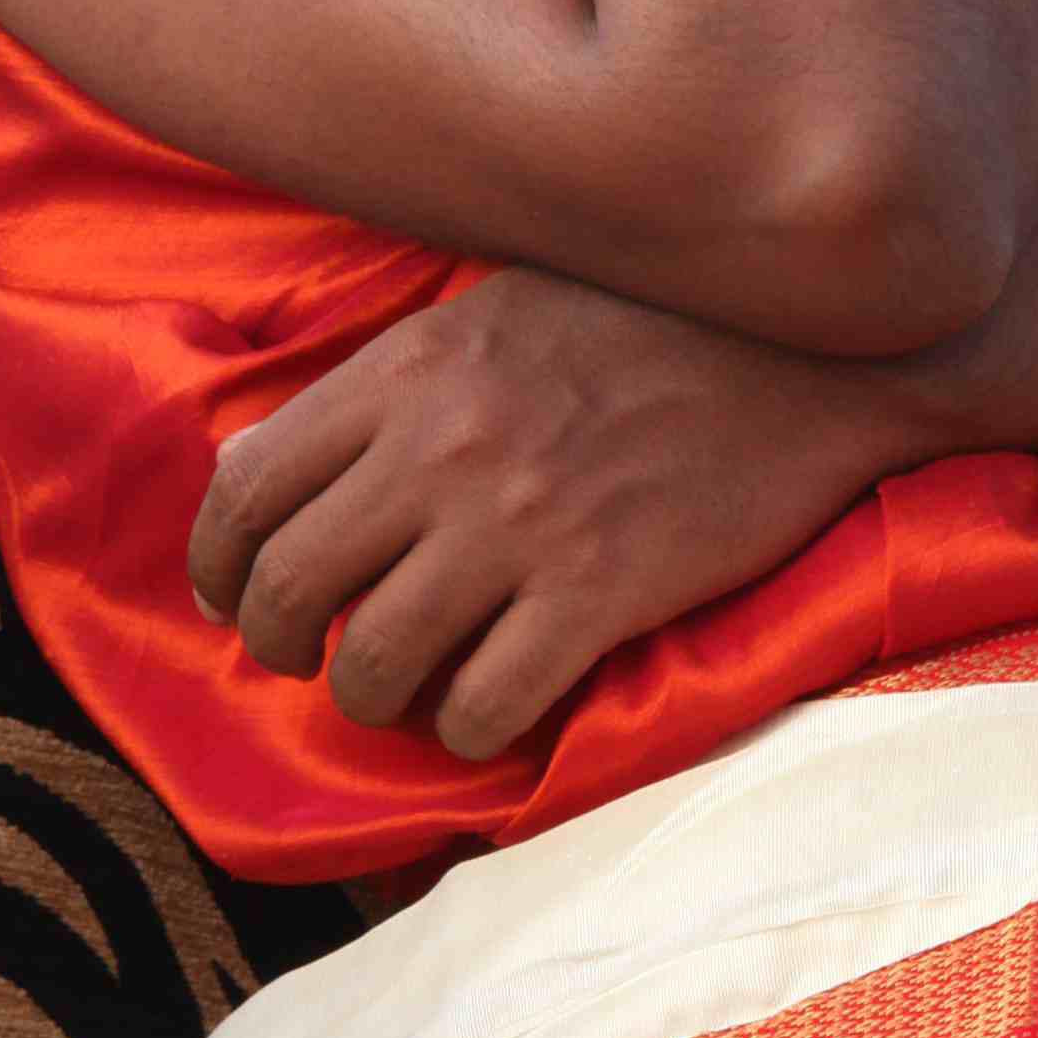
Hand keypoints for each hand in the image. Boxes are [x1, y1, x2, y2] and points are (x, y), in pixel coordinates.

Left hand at [183, 263, 933, 765]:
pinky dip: (470, 729)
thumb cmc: (655, 320)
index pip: (247, 485)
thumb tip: (279, 453)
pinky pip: (487, 705)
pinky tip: (490, 711)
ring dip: (370, 698)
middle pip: (290, 586)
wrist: (821, 348)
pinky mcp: (603, 592)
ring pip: (374, 662)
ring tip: (399, 693)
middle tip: (307, 660)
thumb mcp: (496, 307)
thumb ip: (392, 380)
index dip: (216, 561)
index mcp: (410, 370)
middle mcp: (446, 449)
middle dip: (278, 644)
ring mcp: (523, 525)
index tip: (229, 595)